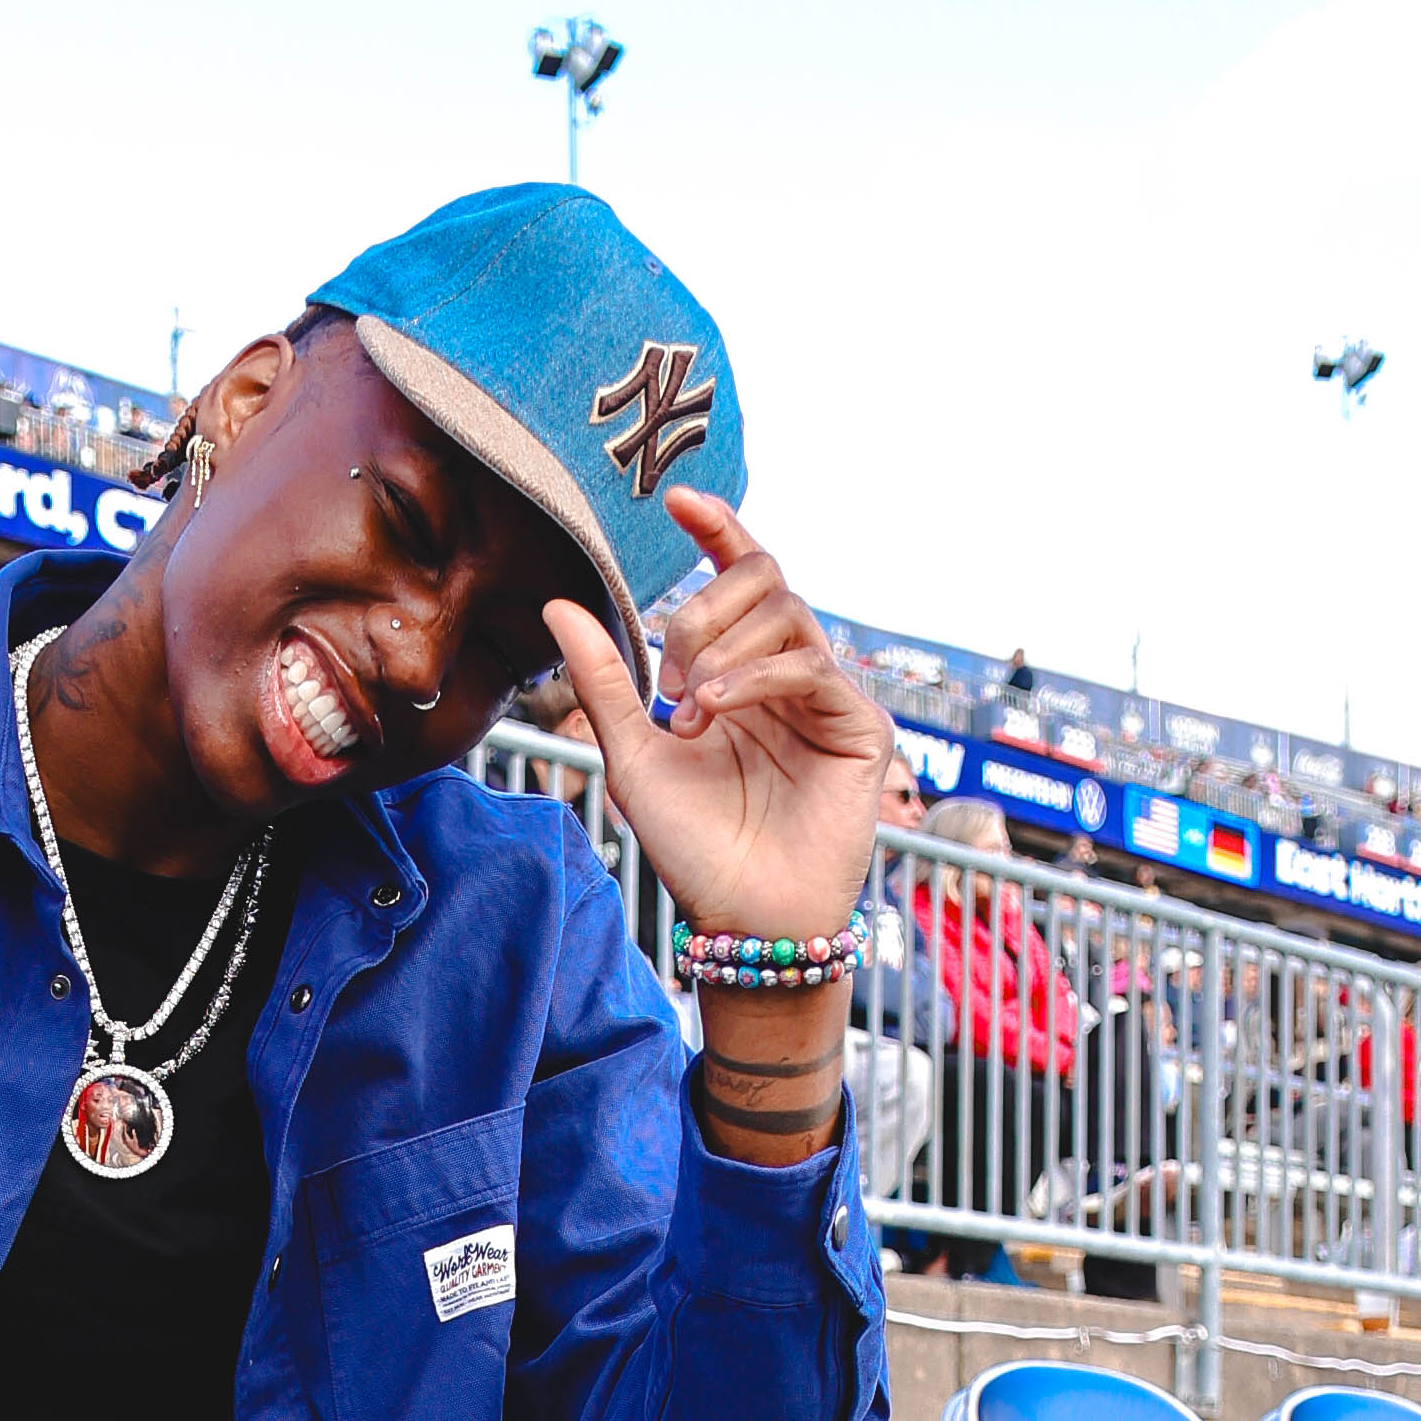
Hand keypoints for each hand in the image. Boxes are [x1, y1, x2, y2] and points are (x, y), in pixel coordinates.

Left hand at [544, 485, 888, 952]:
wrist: (741, 919)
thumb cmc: (693, 847)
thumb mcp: (632, 753)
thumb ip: (604, 681)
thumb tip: (559, 604)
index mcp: (741, 673)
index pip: (740, 578)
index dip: (718, 531)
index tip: (678, 501)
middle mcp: (788, 676)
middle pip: (763, 580)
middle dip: (705, 609)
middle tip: (670, 675)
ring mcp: (828, 699)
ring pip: (788, 613)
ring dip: (725, 646)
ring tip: (691, 705)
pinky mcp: (861, 727)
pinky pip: (810, 665)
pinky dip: (757, 676)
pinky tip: (717, 707)